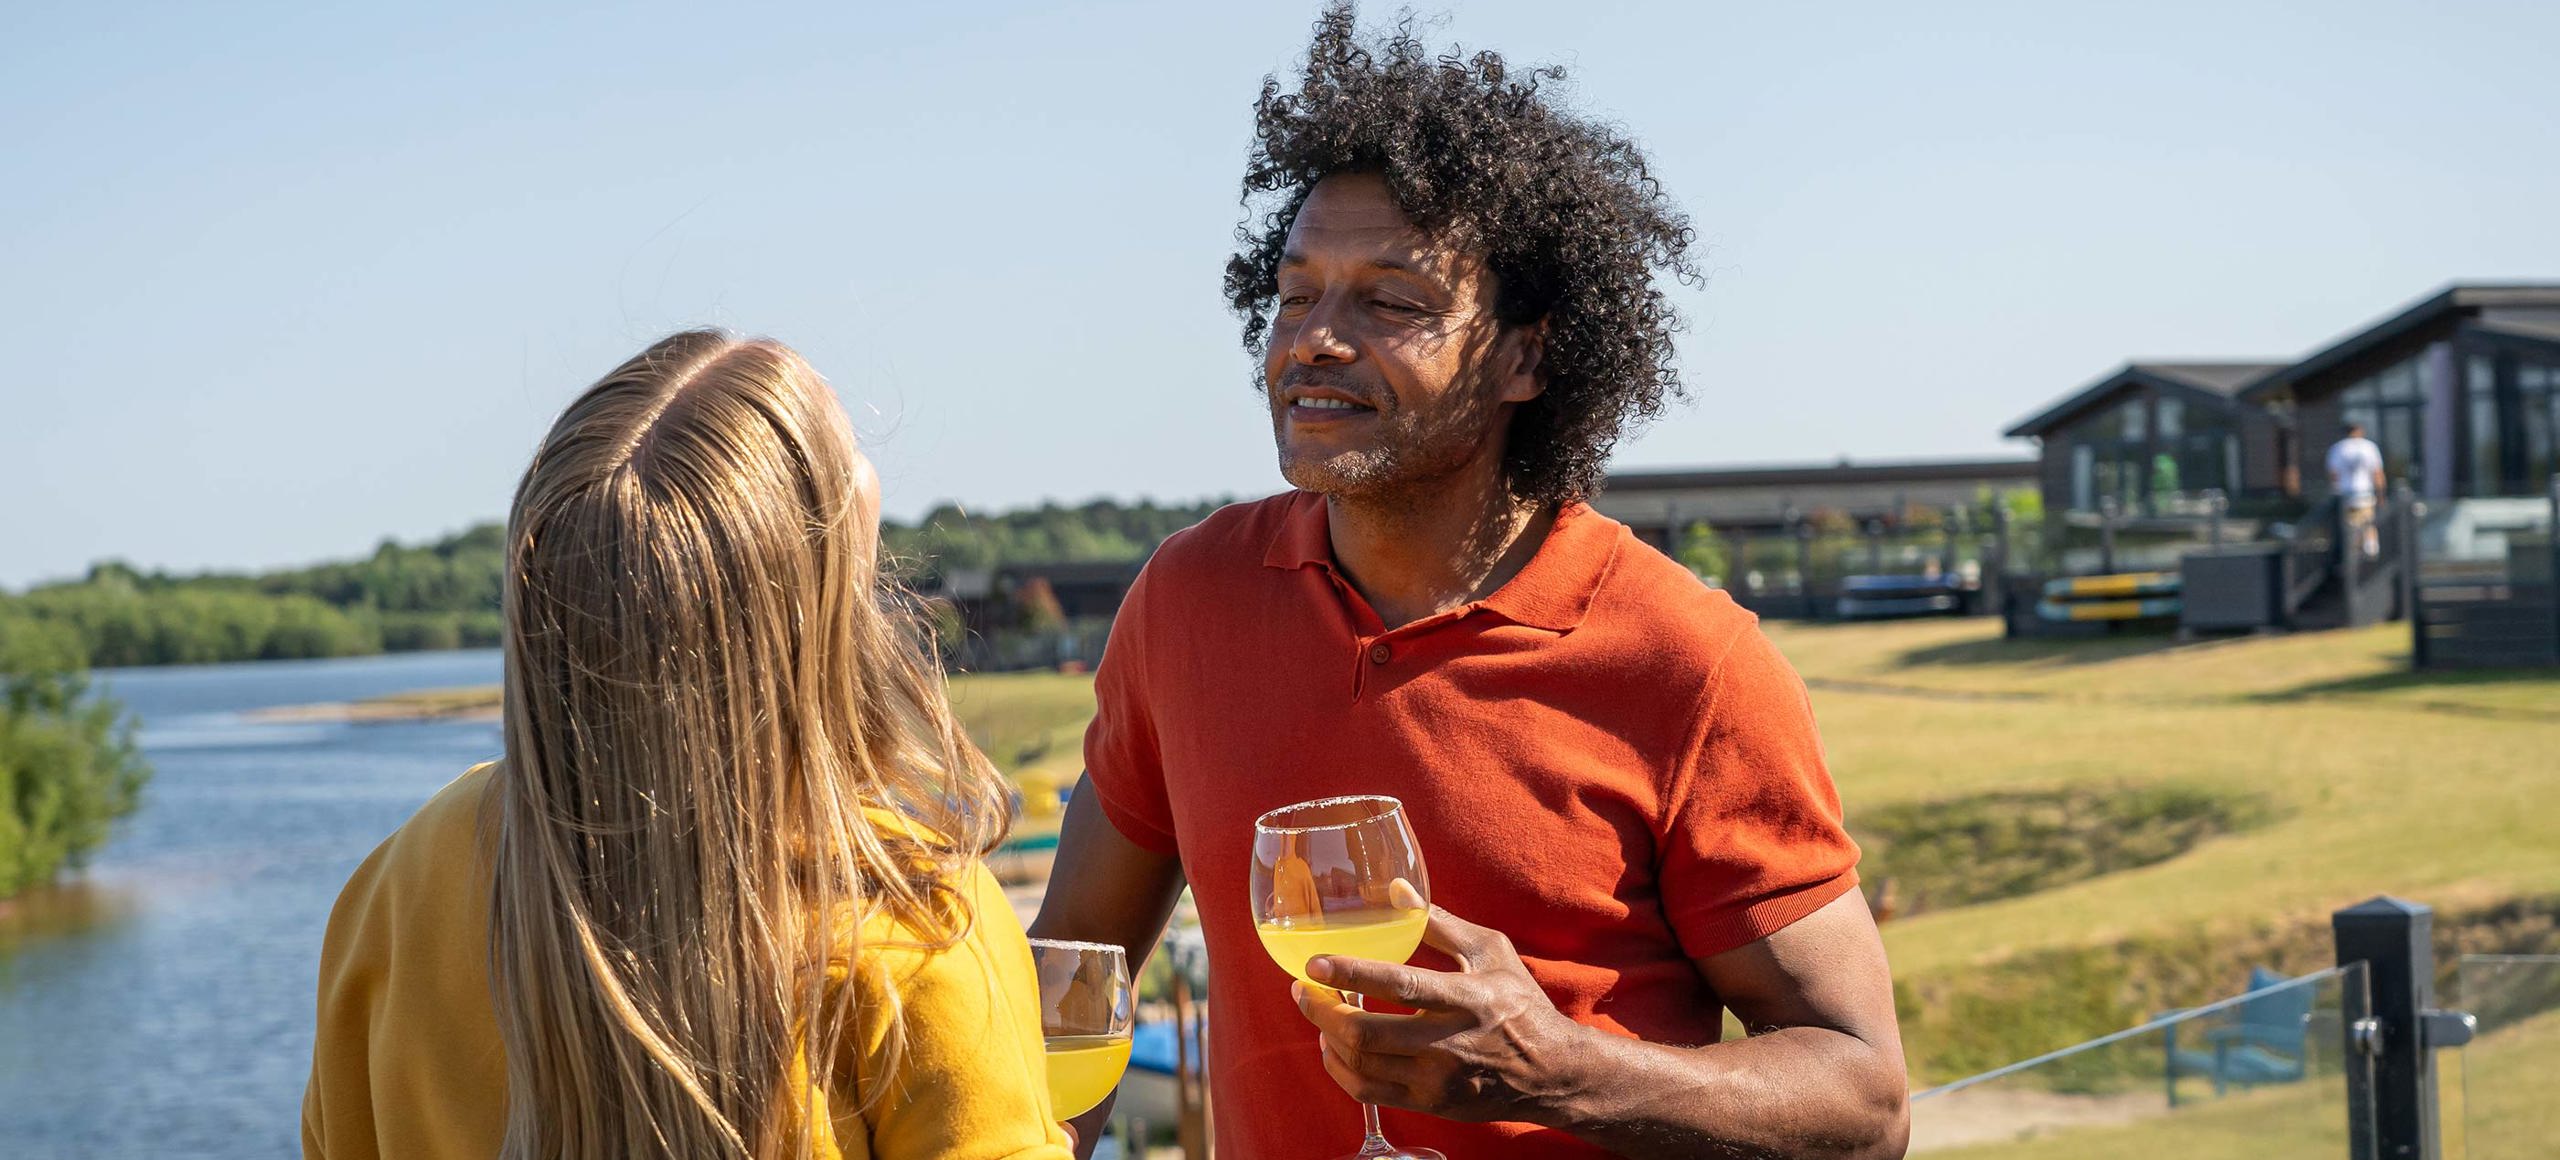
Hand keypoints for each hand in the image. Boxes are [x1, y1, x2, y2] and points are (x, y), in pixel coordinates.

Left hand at [1290, 904, 1590, 1124]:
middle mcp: (1450, 1044)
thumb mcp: (1490, 951)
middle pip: (1367, 1035)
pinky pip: (1368, 1092)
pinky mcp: (1430, 1103)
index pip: (1399, 985)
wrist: (1550, 1072)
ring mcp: (1438, 1080)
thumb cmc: (1519, 1004)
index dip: (1351, 974)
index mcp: (1466, 998)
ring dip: (1326, 1038)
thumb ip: (1438, 922)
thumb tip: (1395, 889)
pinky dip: (1340, 1070)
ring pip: (1361, 1066)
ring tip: (1317, 1012)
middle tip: (1304, 989)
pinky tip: (1333, 1047)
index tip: (1315, 963)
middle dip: (1323, 1011)